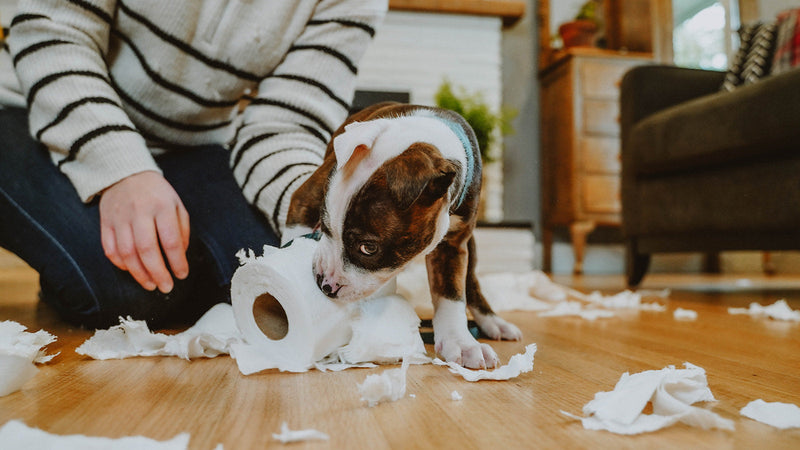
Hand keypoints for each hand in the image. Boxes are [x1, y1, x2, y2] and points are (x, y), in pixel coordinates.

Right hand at [99, 171, 189, 292]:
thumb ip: (181, 230)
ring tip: (150, 285)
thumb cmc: (157, 194)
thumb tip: (179, 256)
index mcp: (161, 206)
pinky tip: (132, 270)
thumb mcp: (177, 205)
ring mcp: (119, 217)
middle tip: (166, 287)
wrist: (126, 173)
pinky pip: (110, 249)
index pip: (170, 240)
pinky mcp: (105, 222)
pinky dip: (121, 264)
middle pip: (146, 249)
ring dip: (139, 274)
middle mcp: (139, 212)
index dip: (177, 262)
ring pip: (127, 252)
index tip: (182, 275)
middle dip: (157, 273)